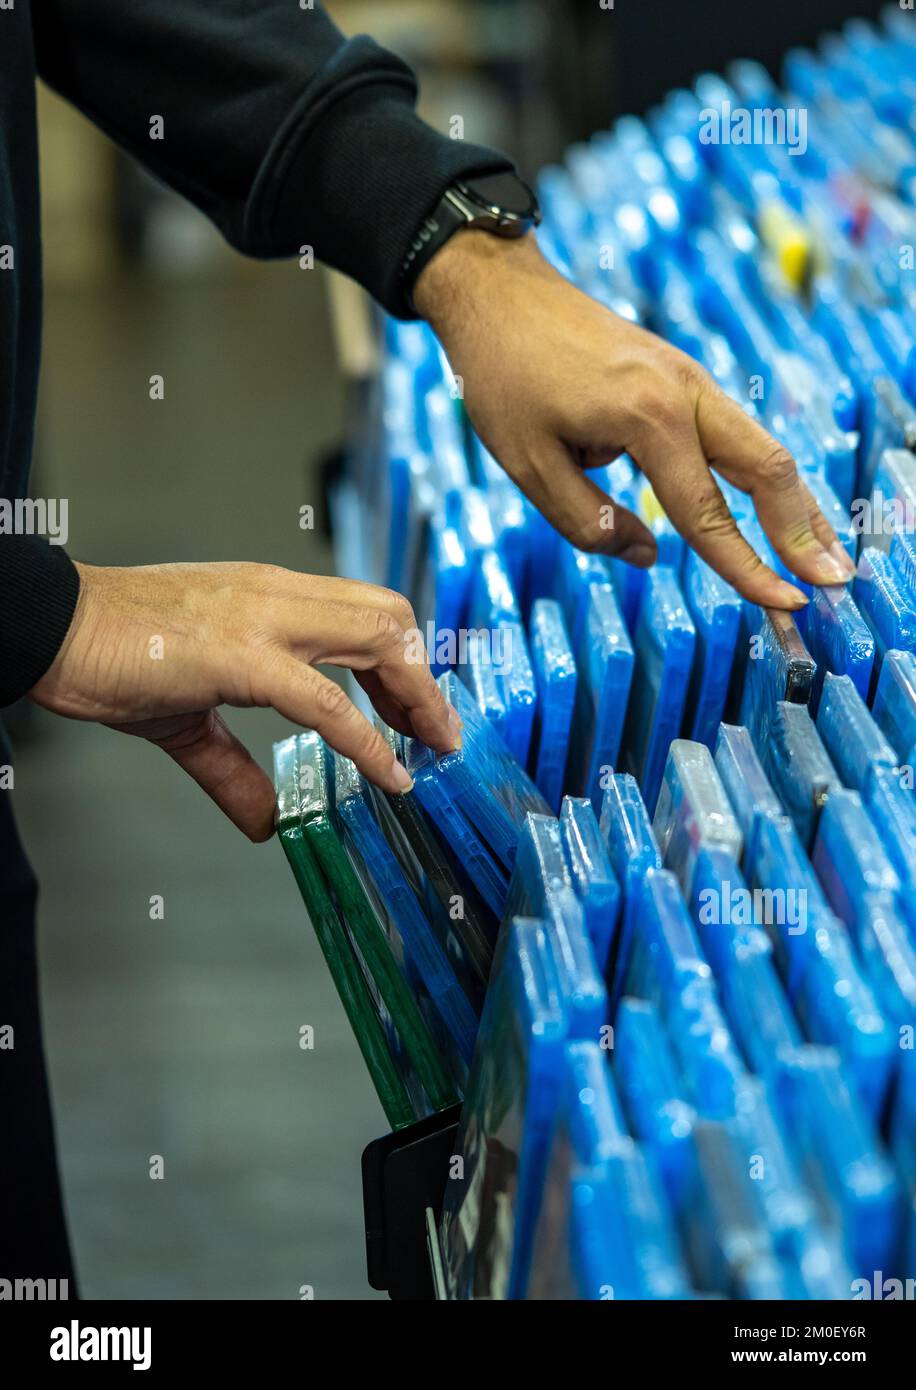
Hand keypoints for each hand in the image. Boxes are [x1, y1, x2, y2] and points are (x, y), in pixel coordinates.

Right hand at [30, 561, 459, 840]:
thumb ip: (231, 768)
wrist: (49, 627)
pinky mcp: (240, 657)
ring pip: (376, 637)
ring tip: (432, 748)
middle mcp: (277, 595)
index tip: (417, 710)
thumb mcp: (186, 718)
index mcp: (270, 596)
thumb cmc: (111, 654)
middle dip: (424, 677)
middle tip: (439, 734)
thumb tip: (264, 821)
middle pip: (389, 616)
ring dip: (416, 696)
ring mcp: (261, 620)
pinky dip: (367, 740)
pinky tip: (388, 774)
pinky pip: (325, 700)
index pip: (365, 611)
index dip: (402, 662)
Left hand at [415, 232, 854, 608]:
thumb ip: (587, 522)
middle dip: (803, 531)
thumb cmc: (504, 376)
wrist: (500, 292)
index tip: (785, 604)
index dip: (748, 567)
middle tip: (832, 582)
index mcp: (648, 416)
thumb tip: (648, 556)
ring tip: (824, 554)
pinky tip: (779, 509)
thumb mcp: (528, 464)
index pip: (708, 512)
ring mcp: (689, 379)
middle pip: (769, 469)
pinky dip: (766, 477)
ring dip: (796, 504)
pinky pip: (738, 435)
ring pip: (764, 448)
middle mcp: (685, 391)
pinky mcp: (682, 379)